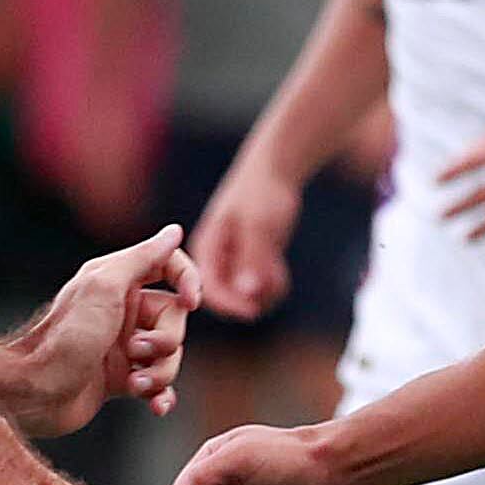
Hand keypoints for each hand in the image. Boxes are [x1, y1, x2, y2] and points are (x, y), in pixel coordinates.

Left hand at [0, 226, 199, 431]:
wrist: (36, 392)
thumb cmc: (65, 338)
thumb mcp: (105, 288)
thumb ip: (142, 258)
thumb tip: (174, 232)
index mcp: (117, 281)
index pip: (168, 266)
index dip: (187, 281)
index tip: (191, 302)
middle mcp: (123, 310)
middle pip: (174, 319)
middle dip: (165, 340)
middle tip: (135, 351)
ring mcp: (124, 346)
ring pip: (169, 354)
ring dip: (160, 372)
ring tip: (136, 383)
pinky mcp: (122, 378)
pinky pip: (159, 383)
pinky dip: (161, 394)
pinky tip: (156, 405)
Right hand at [191, 163, 299, 320]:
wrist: (276, 173)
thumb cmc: (261, 193)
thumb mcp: (259, 224)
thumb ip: (253, 258)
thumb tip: (248, 292)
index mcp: (205, 249)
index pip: (207, 291)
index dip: (228, 306)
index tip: (253, 311)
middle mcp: (215, 261)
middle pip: (228, 300)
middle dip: (252, 298)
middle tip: (274, 280)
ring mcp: (234, 265)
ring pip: (249, 298)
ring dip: (267, 291)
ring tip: (277, 265)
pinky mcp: (251, 266)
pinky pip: (263, 291)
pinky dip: (274, 284)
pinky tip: (279, 265)